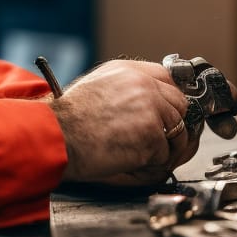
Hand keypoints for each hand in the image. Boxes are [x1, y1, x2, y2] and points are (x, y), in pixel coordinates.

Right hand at [49, 59, 197, 184]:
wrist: (56, 136)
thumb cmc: (66, 120)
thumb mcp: (97, 88)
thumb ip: (126, 90)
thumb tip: (150, 106)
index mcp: (129, 71)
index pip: (168, 78)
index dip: (169, 100)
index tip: (169, 113)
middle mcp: (143, 84)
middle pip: (179, 105)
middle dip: (171, 126)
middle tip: (156, 141)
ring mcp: (151, 108)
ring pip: (177, 132)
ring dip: (162, 148)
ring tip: (136, 153)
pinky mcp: (153, 134)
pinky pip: (165, 156)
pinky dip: (151, 165)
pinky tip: (130, 162)